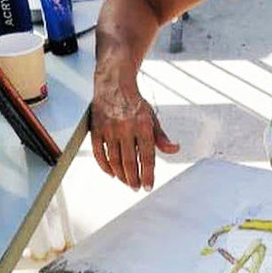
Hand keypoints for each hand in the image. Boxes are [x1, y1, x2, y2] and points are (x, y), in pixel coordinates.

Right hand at [90, 74, 177, 189]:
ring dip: (121, 175)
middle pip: (130, 162)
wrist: (114, 85)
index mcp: (143, 126)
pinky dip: (104, 166)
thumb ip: (161, 137)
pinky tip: (111, 173)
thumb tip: (175, 149)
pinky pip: (99, 153)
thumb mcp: (152, 118)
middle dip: (134, 179)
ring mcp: (109, 130)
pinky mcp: (96, 129)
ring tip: (126, 182)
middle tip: (136, 188)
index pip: (147, 157)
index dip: (148, 175)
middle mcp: (126, 129)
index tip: (148, 186)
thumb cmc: (135, 104)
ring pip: (114, 160)